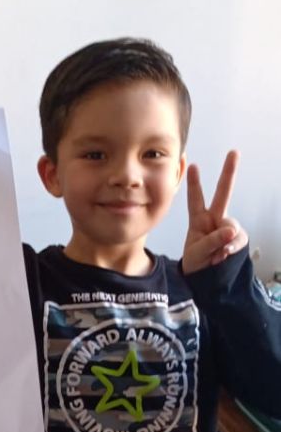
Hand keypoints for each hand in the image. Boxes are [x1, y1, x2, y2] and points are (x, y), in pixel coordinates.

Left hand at [182, 151, 247, 273]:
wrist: (206, 279)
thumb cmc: (196, 262)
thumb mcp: (197, 253)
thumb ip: (212, 241)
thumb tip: (232, 231)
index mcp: (199, 219)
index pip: (196, 199)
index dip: (195, 184)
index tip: (193, 166)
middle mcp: (215, 219)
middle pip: (224, 193)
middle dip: (229, 172)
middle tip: (234, 152)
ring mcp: (228, 228)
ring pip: (231, 227)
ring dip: (224, 242)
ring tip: (215, 256)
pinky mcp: (238, 239)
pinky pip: (239, 240)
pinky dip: (232, 249)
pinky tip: (224, 256)